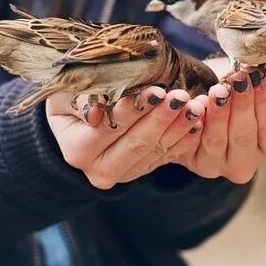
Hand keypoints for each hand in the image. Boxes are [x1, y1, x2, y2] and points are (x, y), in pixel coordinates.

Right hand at [47, 86, 208, 189]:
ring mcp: (124, 173)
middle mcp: (99, 170)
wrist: (80, 115)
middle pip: (136, 144)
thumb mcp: (67, 92)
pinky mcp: (143, 169)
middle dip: (161, 119)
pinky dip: (185, 138)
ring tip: (196, 106)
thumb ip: (80, 101)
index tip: (156, 92)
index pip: (108, 129)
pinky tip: (199, 121)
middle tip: (182, 97)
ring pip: (156, 151)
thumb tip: (94, 115)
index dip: (133, 111)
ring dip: (178, 127)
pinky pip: (168, 155)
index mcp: (77, 150)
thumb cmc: (72, 95)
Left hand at [175, 63, 265, 184]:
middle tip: (238, 79)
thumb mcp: (264, 91)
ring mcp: (216, 166)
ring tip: (218, 89)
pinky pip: (190, 143)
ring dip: (218, 114)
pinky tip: (195, 105)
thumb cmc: (242, 92)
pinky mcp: (190, 160)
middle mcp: (245, 164)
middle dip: (242, 106)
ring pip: (217, 141)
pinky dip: (192, 124)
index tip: (259, 77)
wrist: (209, 92)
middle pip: (244, 138)